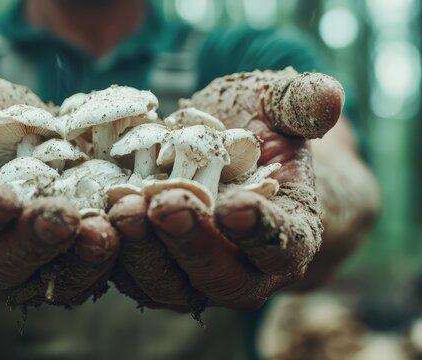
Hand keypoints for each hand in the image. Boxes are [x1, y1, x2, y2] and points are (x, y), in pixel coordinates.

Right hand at [0, 66, 118, 305]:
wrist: (6, 150)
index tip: (1, 199)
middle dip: (31, 243)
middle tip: (64, 216)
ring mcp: (24, 268)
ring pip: (48, 281)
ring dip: (78, 261)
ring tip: (106, 230)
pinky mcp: (64, 265)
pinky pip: (85, 272)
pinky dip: (110, 256)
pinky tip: (130, 228)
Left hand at [109, 68, 344, 310]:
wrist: (218, 153)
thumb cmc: (257, 130)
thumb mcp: (279, 107)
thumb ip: (302, 103)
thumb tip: (328, 97)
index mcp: (289, 236)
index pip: (283, 245)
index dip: (262, 231)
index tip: (235, 206)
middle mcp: (244, 271)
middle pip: (222, 278)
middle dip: (191, 242)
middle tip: (165, 204)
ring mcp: (193, 278)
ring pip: (169, 285)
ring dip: (144, 252)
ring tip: (123, 207)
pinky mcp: (151, 271)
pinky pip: (128, 275)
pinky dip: (110, 254)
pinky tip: (93, 220)